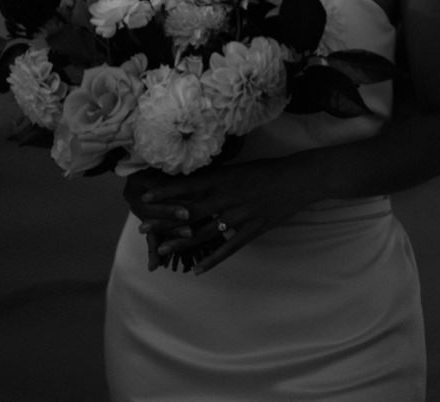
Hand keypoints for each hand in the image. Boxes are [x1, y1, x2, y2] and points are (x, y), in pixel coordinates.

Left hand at [130, 157, 312, 273]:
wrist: (297, 179)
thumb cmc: (264, 171)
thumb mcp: (235, 169)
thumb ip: (214, 179)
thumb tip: (190, 182)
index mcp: (222, 179)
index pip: (186, 187)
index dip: (164, 193)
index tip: (145, 197)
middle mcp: (227, 197)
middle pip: (189, 212)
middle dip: (164, 221)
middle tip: (142, 228)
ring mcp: (240, 216)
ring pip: (205, 233)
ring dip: (182, 242)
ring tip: (162, 251)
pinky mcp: (253, 230)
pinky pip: (229, 248)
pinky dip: (212, 259)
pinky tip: (197, 269)